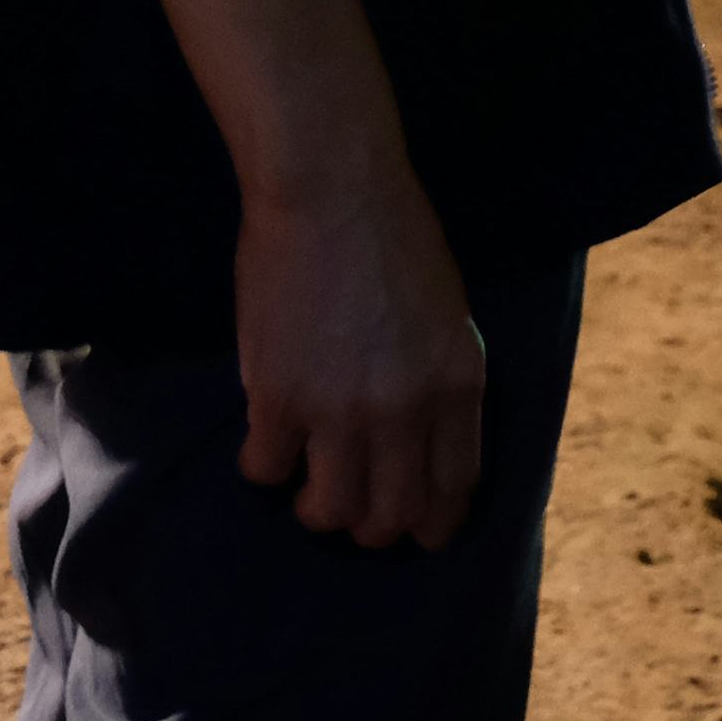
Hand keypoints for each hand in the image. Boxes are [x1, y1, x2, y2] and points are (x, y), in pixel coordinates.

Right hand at [231, 156, 485, 548]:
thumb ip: (439, 382)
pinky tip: (264, 441)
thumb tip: (418, 438)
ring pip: (330, 510)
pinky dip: (264, 465)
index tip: (415, 531)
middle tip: (351, 510)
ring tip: (305, 489)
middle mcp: (405, 411)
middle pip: (392, 515)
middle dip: (371, 528)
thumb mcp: (446, 315)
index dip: (433, 523)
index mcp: (456, 386)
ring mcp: (339, 410)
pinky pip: (267, 468)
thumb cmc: (393, 236)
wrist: (330, 189)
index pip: (454, 489)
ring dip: (317, 509)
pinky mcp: (279, 398)